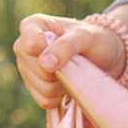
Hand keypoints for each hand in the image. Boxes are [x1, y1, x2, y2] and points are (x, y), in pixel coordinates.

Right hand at [11, 13, 126, 110]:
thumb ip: (65, 46)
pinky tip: (68, 84)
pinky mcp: (34, 89)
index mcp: (32, 26)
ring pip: (42, 88)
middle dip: (60, 70)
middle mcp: (23, 47)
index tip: (65, 52)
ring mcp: (26, 69)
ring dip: (63, 85)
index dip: (47, 53)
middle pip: (37, 70)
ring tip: (73, 72)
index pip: (29, 44)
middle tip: (75, 61)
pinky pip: (45, 101)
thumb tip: (44, 64)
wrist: (104, 57)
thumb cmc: (94, 40)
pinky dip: (61, 97)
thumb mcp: (85, 37)